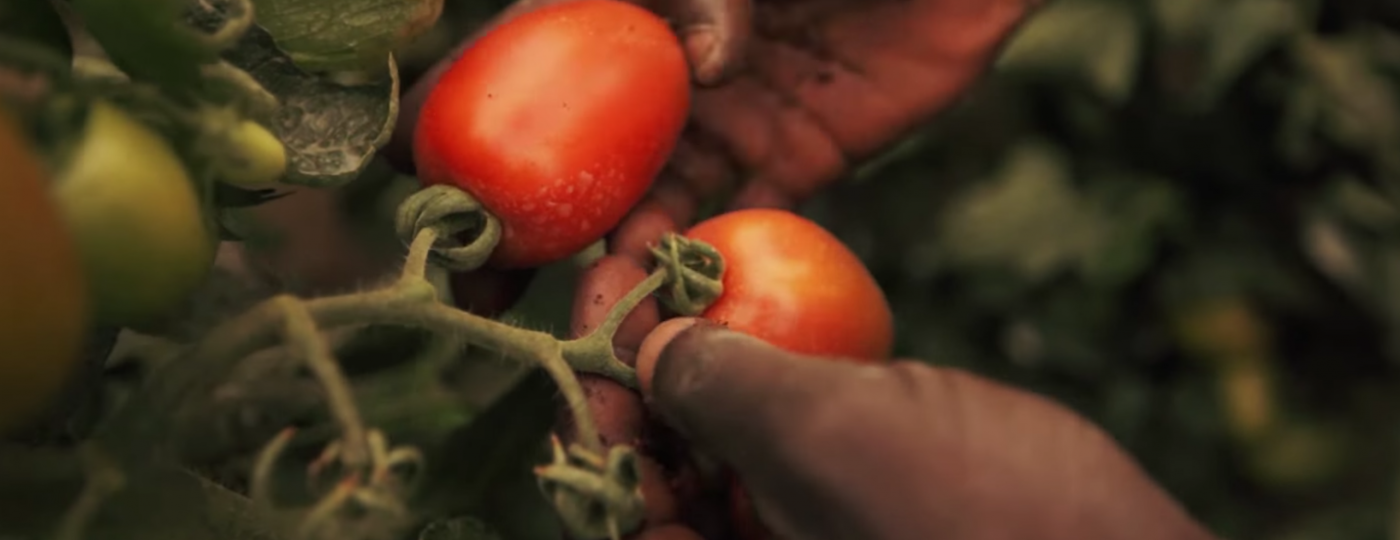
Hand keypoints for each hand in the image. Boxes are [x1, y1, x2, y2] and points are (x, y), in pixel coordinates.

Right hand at [383, 0, 1041, 313]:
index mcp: (622, 10)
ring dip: (611, 268)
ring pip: (646, 208)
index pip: (518, 64)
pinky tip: (670, 308)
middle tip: (473, 299)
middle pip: (570, 160)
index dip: (459, 118)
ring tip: (587, 324)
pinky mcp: (789, 156)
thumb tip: (701, 69)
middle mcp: (658, 76)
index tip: (407, 177)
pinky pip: (734, 222)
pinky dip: (702, 265)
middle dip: (518, 230)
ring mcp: (719, 122)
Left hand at [632, 319, 1219, 539]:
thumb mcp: (825, 437)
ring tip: (700, 287)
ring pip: (724, 454)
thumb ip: (719, 393)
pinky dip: (775, 376)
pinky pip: (791, 441)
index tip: (599, 312)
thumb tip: (643, 347)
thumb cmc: (976, 516)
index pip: (617, 507)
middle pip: (662, 475)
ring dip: (708, 369)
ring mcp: (809, 533)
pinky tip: (775, 315)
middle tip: (647, 287)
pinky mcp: (864, 503)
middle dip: (646, 380)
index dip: (598, 406)